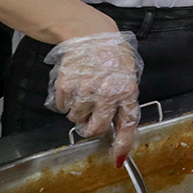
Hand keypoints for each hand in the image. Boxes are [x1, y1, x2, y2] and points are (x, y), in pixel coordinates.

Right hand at [45, 31, 141, 166]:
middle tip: (92, 116)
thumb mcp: (129, 75)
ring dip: (79, 111)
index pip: (127, 124)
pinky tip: (75, 86)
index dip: (122, 144)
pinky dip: (66, 102)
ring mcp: (85, 90)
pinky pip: (63, 107)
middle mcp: (107, 93)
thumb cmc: (113, 54)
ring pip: (77, 118)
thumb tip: (119, 127)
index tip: (117, 159)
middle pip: (96, 128)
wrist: (92, 34)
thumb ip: (125, 100)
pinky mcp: (66, 86)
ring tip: (85, 92)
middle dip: (93, 127)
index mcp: (127, 90)